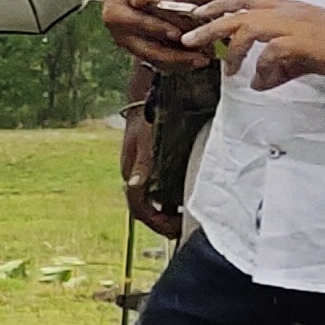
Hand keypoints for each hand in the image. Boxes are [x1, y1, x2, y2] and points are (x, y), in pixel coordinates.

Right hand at [97, 0, 205, 69]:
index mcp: (116, 15)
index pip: (138, 24)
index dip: (157, 29)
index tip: (177, 33)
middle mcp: (121, 35)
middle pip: (148, 50)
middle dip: (174, 55)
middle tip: (196, 55)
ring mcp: (133, 46)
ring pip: (157, 60)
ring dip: (180, 62)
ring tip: (202, 60)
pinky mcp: (145, 51)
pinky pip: (163, 62)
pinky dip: (181, 63)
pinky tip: (198, 60)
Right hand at [118, 115, 182, 236]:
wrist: (149, 94)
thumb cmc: (149, 116)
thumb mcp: (146, 141)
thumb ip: (141, 165)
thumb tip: (132, 186)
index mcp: (132, 174)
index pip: (140, 211)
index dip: (157, 224)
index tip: (177, 230)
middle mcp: (136, 176)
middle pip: (147, 209)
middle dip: (166, 221)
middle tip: (188, 226)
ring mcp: (143, 170)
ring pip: (155, 199)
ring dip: (170, 209)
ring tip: (191, 212)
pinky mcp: (152, 163)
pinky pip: (161, 186)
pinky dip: (173, 195)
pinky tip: (188, 192)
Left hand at [184, 0, 324, 87]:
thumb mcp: (305, 56)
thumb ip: (280, 67)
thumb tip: (258, 83)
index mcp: (289, 9)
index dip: (220, 5)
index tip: (198, 14)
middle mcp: (288, 11)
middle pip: (238, 11)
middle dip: (209, 25)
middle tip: (189, 39)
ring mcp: (295, 24)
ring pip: (248, 27)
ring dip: (233, 49)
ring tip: (228, 69)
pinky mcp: (303, 41)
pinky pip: (270, 53)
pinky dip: (262, 70)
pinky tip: (262, 83)